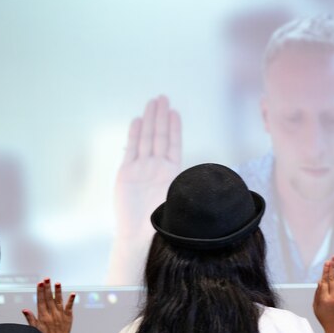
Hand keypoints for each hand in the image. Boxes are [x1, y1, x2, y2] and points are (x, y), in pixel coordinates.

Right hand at [22, 278, 75, 332]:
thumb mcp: (35, 328)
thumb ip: (30, 318)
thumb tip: (24, 310)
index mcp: (43, 316)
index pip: (41, 300)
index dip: (40, 291)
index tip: (40, 283)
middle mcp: (51, 314)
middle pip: (48, 298)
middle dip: (47, 288)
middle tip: (46, 279)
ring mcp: (60, 315)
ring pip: (58, 301)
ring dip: (58, 291)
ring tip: (57, 283)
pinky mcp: (68, 317)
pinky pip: (69, 307)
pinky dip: (71, 300)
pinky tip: (73, 293)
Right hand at [114, 95, 181, 239]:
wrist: (139, 234)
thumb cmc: (162, 222)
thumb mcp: (180, 201)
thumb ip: (188, 187)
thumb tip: (207, 180)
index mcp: (170, 172)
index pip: (173, 144)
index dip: (174, 128)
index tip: (175, 112)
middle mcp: (155, 166)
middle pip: (158, 136)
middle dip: (160, 116)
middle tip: (162, 97)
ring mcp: (140, 168)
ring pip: (145, 139)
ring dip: (148, 120)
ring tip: (151, 103)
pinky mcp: (125, 173)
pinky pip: (130, 150)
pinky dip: (133, 135)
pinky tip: (136, 121)